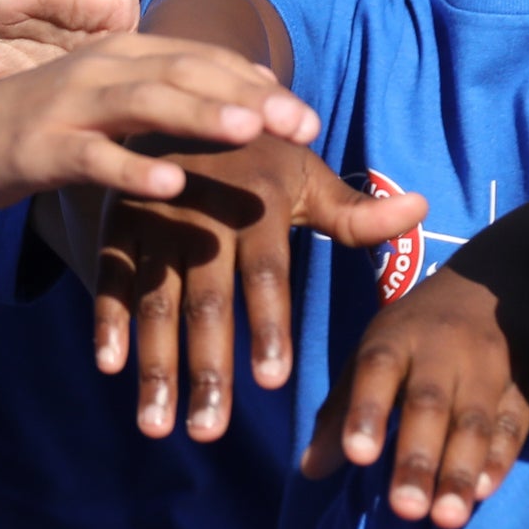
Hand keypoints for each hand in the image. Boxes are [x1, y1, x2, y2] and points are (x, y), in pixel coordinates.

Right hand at [0, 36, 314, 214]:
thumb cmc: (37, 124)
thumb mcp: (104, 104)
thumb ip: (164, 98)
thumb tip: (244, 107)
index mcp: (120, 54)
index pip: (200, 59)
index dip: (257, 82)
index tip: (307, 116)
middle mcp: (99, 70)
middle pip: (186, 74)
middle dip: (251, 97)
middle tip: (308, 125)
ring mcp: (68, 107)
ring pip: (145, 104)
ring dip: (202, 114)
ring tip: (254, 132)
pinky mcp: (39, 149)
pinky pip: (93, 158)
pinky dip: (133, 167)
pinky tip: (172, 182)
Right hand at [92, 145, 428, 440]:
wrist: (183, 96)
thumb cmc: (259, 151)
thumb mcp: (307, 173)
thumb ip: (357, 211)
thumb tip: (420, 211)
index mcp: (256, 203)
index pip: (267, 274)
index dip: (269, 326)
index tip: (274, 381)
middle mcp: (201, 214)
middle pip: (206, 303)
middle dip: (207, 369)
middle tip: (209, 432)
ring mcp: (153, 221)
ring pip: (156, 304)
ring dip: (156, 367)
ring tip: (160, 425)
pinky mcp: (116, 223)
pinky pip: (111, 280)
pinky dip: (108, 323)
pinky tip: (110, 370)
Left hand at [301, 258, 528, 528]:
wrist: (507, 273)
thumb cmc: (423, 327)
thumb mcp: (377, 351)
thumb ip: (343, 411)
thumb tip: (309, 470)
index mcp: (394, 338)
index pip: (376, 371)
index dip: (366, 412)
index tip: (356, 456)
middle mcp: (442, 350)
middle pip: (428, 405)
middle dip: (417, 458)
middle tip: (405, 510)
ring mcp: (489, 366)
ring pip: (474, 420)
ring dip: (460, 470)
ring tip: (446, 518)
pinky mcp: (528, 381)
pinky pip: (515, 422)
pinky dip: (501, 458)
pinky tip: (484, 491)